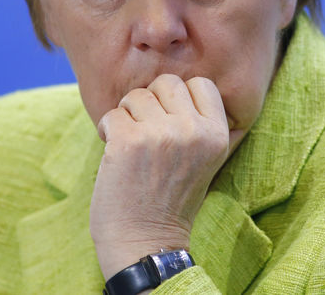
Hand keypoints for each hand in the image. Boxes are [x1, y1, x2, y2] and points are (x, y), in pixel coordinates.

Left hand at [90, 74, 229, 278]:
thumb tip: (167, 87)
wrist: (146, 242)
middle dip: (152, 101)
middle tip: (146, 130)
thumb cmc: (171, 199)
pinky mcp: (128, 141)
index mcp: (217, 134)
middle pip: (167, 82)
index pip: (200, 84)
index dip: (180, 97)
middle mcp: (193, 130)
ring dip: (128, 116)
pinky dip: (108, 130)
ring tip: (132, 145)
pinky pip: (112, 113)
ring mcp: (161, 134)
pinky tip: (114, 152)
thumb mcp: (203, 158)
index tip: (170, 119)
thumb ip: (195, 122)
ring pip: (137, 95)